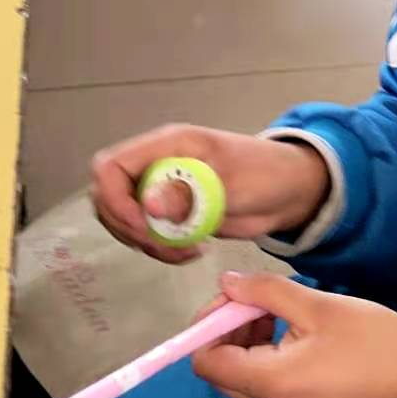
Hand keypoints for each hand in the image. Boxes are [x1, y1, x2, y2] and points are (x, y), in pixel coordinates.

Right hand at [91, 125, 330, 263]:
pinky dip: (160, 249)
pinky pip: (145, 234)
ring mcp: (161, 190)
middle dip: (130, 228)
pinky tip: (191, 252)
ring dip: (146, 243)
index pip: (110, 166)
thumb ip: (188, 193)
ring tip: (185, 251)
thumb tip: (149, 205)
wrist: (288, 193)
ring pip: (124, 220)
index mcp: (165, 146)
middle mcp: (155, 165)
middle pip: (108, 197)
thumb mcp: (228, 182)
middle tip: (165, 244)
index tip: (144, 226)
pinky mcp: (171, 213)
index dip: (116, 200)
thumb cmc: (263, 174)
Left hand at [191, 271, 396, 397]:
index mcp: (270, 382)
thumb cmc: (372, 342)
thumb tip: (227, 283)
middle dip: (227, 329)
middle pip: (219, 370)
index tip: (236, 298)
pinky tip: (287, 329)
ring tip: (275, 309)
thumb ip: (266, 292)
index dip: (209, 325)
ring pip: (238, 375)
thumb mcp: (319, 306)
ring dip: (244, 339)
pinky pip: (261, 382)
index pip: (206, 362)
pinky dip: (261, 354)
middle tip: (256, 299)